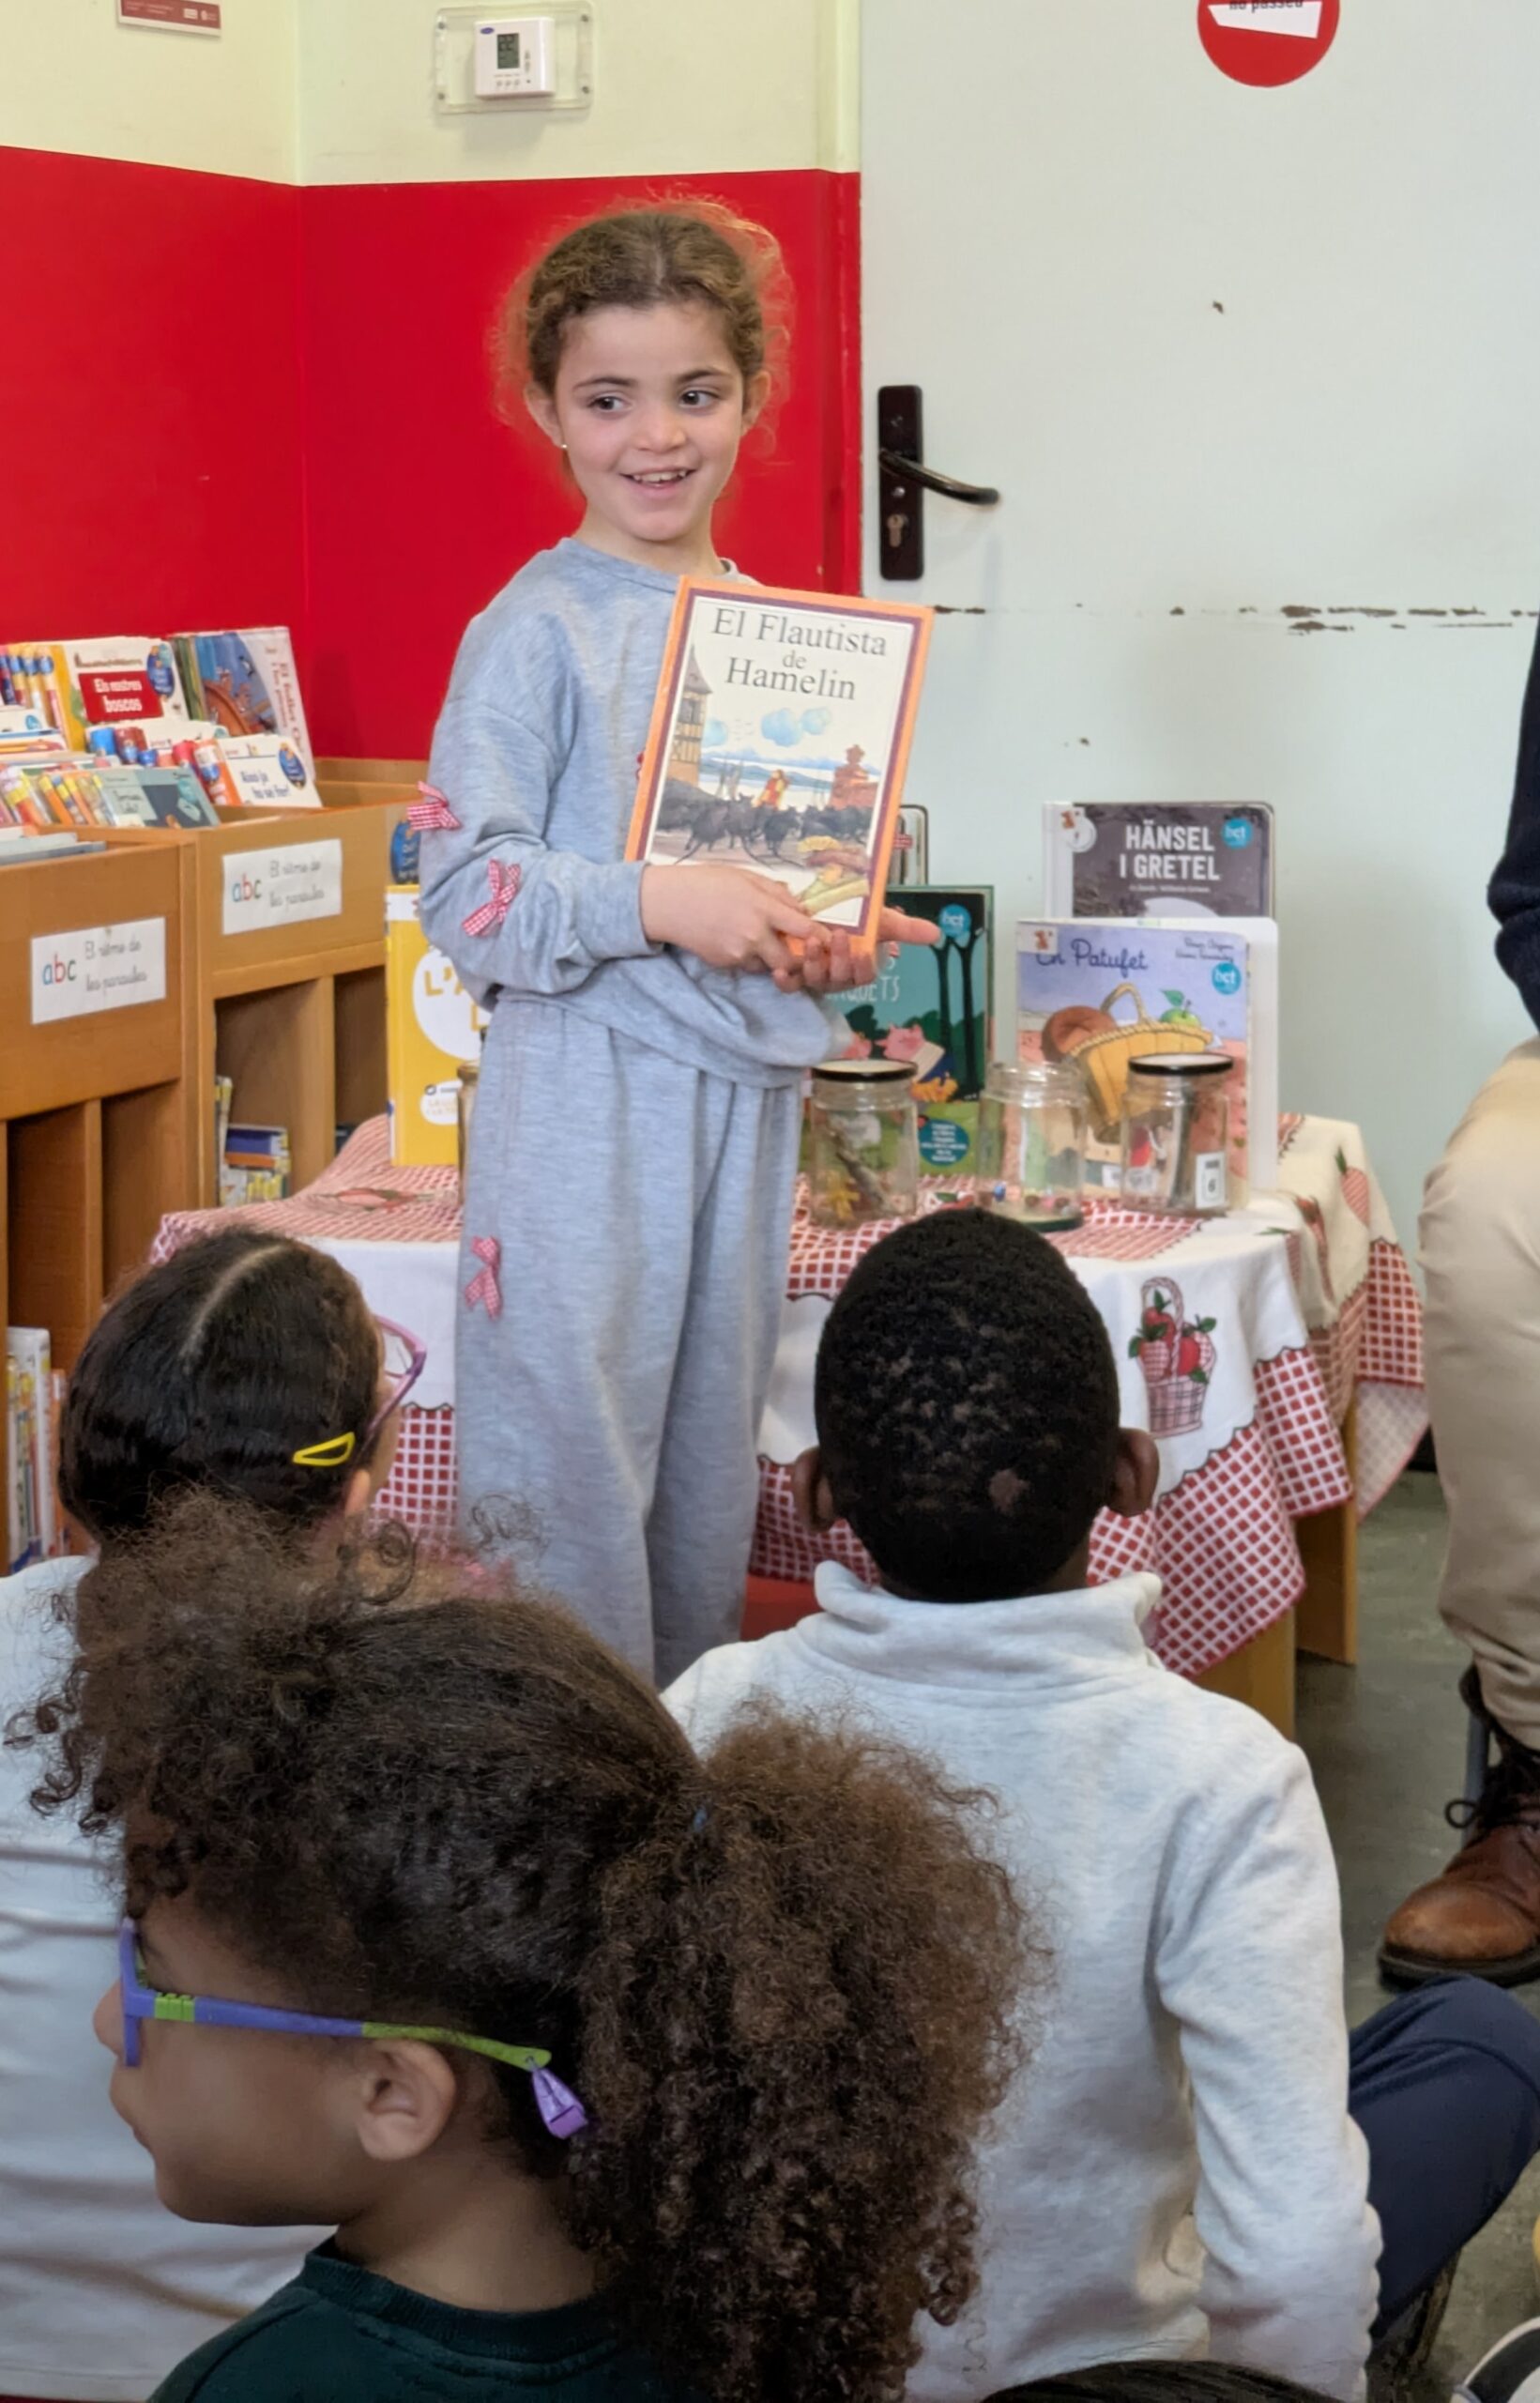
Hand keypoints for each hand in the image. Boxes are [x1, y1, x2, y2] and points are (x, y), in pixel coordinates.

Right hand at [641, 864, 815, 974]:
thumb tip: (801, 909)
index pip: (804, 929)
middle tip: (802, 951)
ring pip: (768, 967)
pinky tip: (737, 939)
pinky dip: (751, 957)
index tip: (830, 939)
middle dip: (798, 960)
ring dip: (772, 958)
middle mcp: (754, 936)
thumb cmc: (707, 882)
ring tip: (763, 940)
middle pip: (790, 962)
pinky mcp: (725, 964)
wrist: (668, 903)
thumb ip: (777, 894)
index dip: (821, 937)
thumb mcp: (747, 877)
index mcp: (763, 909)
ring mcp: (738, 954)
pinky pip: (747, 965)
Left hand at [772, 905, 941, 994]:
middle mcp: (838, 977)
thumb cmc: (854, 920)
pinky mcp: (794, 975)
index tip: (862, 950)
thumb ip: (906, 928)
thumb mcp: (880, 920)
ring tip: (810, 943)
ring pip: (815, 981)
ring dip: (813, 965)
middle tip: (835, 937)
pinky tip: (779, 971)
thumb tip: (937, 933)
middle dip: (838, 960)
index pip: (864, 975)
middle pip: (839, 978)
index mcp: (858, 967)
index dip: (862, 966)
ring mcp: (815, 978)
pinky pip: (790, 985)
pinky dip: (785, 981)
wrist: (820, 912)